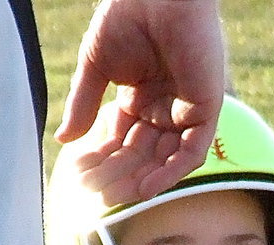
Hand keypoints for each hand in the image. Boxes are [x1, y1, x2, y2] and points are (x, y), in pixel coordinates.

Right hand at [55, 0, 226, 203]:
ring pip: (166, 158)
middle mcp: (167, 109)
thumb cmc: (126, 19)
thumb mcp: (97, 67)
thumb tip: (66, 140)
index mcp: (142, 99)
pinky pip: (192, 152)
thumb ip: (85, 104)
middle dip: (120, 173)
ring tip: (116, 195)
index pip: (123, 138)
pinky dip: (171, 172)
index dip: (103, 158)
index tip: (82, 175)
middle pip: (143, 153)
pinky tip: (146, 188)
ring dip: (142, 179)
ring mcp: (187, 112)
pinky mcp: (208, 111)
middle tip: (97, 193)